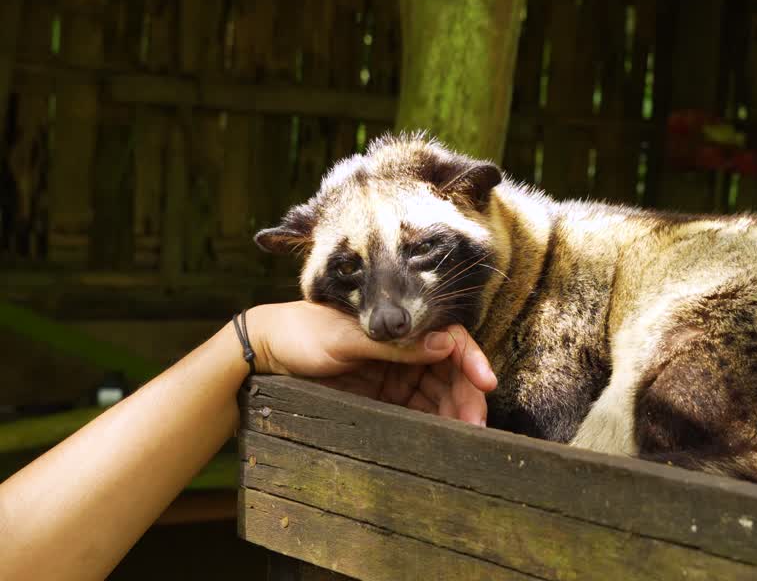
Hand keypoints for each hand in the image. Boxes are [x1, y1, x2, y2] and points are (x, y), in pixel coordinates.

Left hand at [245, 301, 496, 425]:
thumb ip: (394, 343)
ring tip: (467, 436)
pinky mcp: (385, 401)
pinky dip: (435, 426)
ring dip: (455, 414)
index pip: (449, 339)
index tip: (485, 382)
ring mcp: (396, 377)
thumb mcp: (346, 336)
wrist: (264, 354)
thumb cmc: (303, 332)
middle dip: (467, 395)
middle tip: (476, 423)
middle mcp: (405, 350)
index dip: (471, 359)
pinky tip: (445, 439)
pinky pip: (418, 413)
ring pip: (439, 396)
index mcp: (401, 325)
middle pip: (451, 371)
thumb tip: (445, 343)